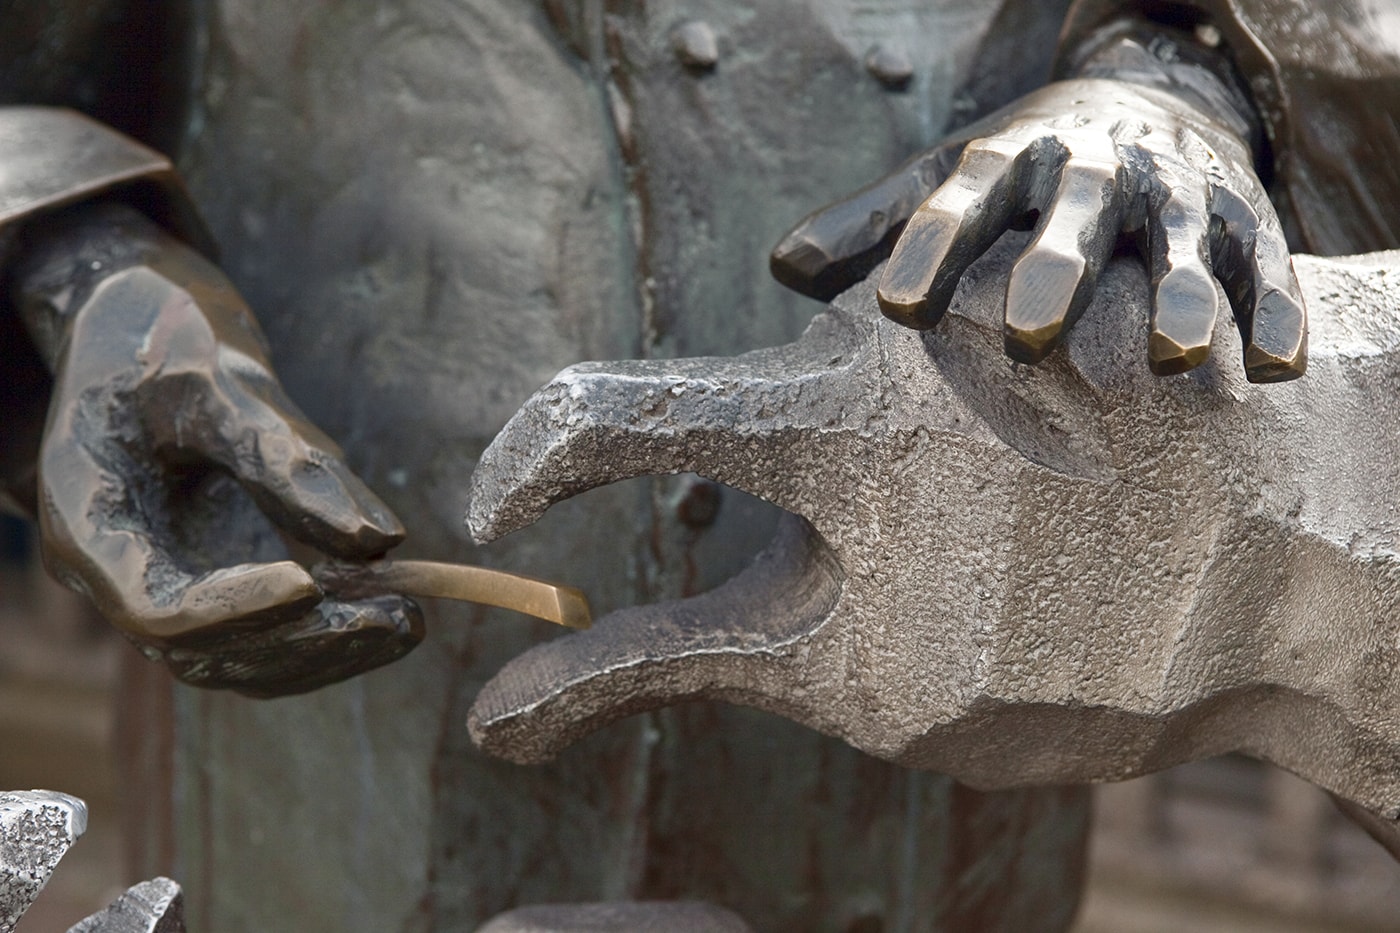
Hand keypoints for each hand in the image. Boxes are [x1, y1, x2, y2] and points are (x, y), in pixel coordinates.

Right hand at [13, 203, 421, 695]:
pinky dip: (326, 637)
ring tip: (408, 623)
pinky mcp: (211, 581)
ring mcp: (164, 581)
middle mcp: (119, 570)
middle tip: (395, 619)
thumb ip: (287, 458)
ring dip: (326, 651)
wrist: (143, 325)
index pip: (156, 608)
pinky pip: (264, 637)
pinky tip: (396, 617)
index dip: (237, 609)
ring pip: (241, 658)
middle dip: (303, 641)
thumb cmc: (166, 338)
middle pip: (205, 650)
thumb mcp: (218, 381)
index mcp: (89, 522)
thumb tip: (379, 540)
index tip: (315, 584)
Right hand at [463, 246, 1399, 842]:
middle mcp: (892, 328)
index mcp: (835, 433)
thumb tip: (492, 716)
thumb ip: (654, 670)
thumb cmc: (1061, 660)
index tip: (499, 519)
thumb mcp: (840, 678)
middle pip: (746, 436)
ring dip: (883, 502)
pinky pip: (915, 378)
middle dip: (790, 539)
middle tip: (926, 599)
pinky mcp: (1018, 292)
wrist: (1288, 590)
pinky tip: (1047, 487)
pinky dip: (942, 454)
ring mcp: (963, 296)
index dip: (529, 465)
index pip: (615, 414)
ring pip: (839, 413)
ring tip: (1013, 548)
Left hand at [771, 78, 1305, 381]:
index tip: (896, 308)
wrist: (1153, 103)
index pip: (964, 198)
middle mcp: (1097, 172)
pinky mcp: (1250, 222)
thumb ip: (877, 223)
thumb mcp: (951, 178)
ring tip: (1172, 357)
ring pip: (1184, 242)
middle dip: (1053, 268)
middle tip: (1023, 338)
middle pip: (1075, 214)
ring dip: (1181, 295)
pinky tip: (1271, 370)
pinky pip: (1269, 267)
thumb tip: (784, 266)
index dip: (930, 247)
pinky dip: (1274, 313)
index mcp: (1014, 160)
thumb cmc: (1028, 170)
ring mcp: (1178, 195)